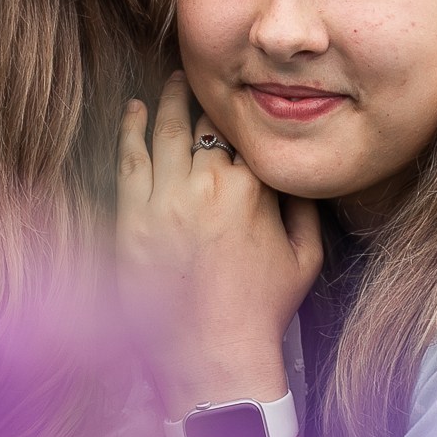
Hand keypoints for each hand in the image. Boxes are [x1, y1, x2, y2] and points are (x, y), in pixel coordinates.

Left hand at [115, 73, 323, 414]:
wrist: (215, 359)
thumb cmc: (263, 312)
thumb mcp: (306, 257)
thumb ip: (305, 206)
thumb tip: (297, 170)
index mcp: (254, 189)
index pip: (246, 133)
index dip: (243, 115)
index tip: (241, 100)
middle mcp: (208, 185)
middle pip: (206, 126)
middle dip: (206, 99)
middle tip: (203, 77)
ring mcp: (165, 200)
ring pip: (167, 132)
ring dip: (170, 100)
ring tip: (171, 81)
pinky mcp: (132, 219)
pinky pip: (130, 160)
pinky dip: (131, 130)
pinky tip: (134, 111)